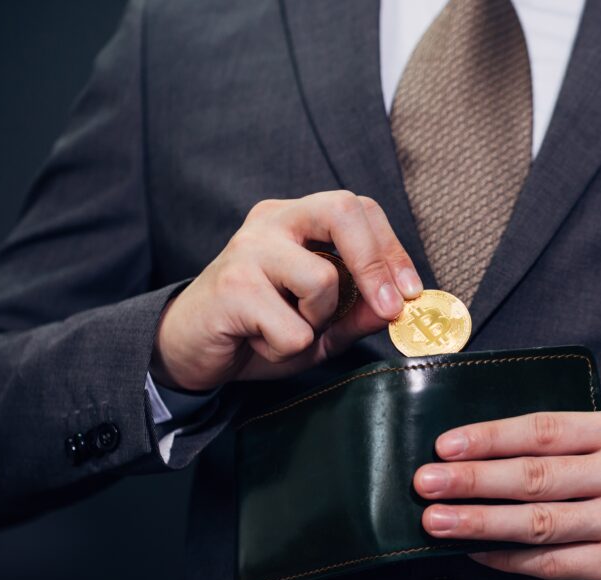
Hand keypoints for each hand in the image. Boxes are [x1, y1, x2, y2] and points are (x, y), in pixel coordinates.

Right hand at [151, 191, 421, 390]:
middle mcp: (272, 221)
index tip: (411, 292)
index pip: (359, 209)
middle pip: (342, 209)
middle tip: (389, 307)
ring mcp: (248, 249)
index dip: (392, 249)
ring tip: (290, 329)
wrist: (189, 349)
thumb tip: (403, 303)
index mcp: (297, 218)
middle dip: (376, 263)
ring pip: (322, 280)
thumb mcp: (322, 323)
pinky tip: (261, 342)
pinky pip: (292, 328)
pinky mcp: (231, 287)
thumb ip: (360, 310)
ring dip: (319, 322)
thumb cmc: (259, 329)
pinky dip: (287, 349)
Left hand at [412, 410, 600, 579]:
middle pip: (537, 474)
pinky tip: (475, 552)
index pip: (547, 428)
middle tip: (425, 481)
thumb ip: (570, 443)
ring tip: (437, 520)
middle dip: (473, 479)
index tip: (445, 444)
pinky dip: (507, 558)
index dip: (491, 436)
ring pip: (539, 521)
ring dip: (479, 521)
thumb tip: (482, 449)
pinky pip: (552, 562)